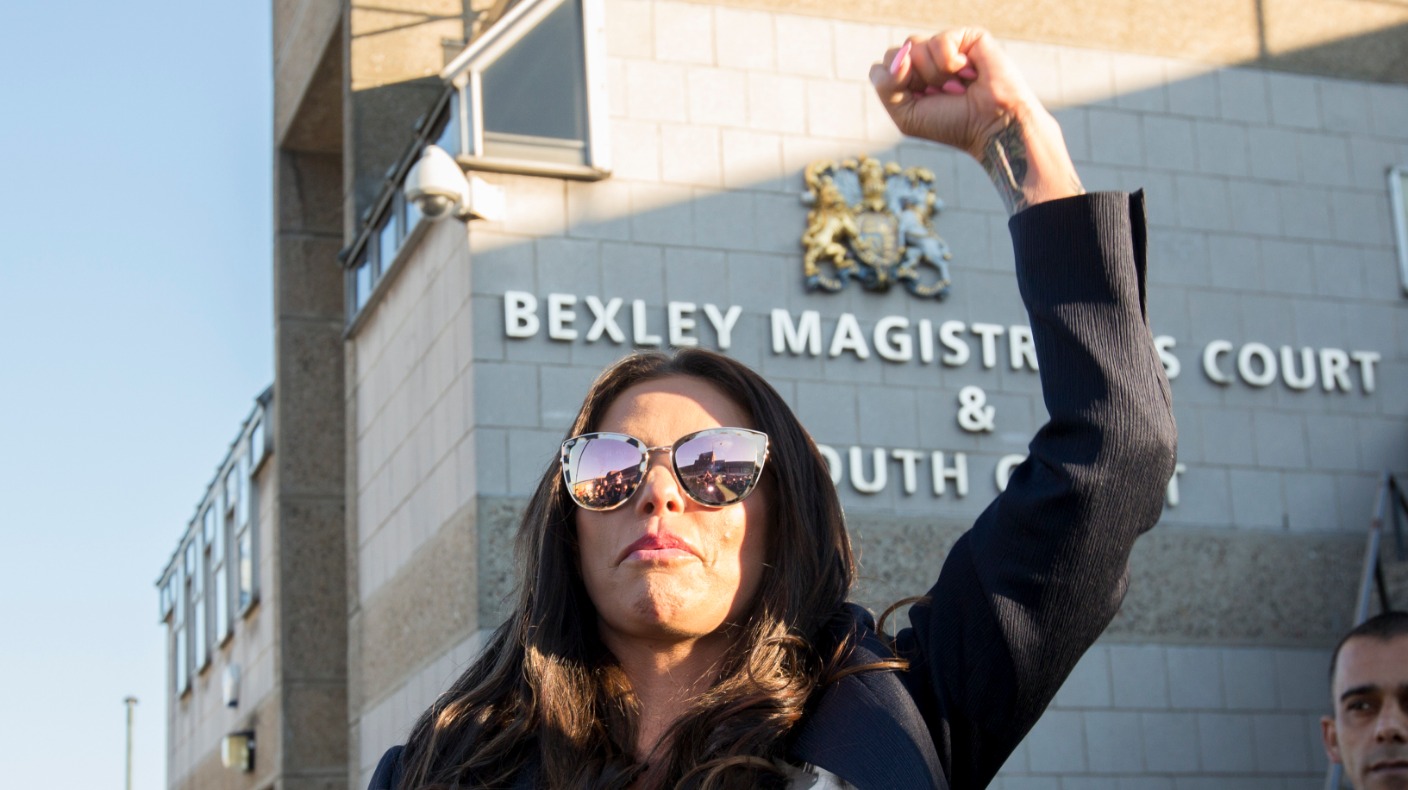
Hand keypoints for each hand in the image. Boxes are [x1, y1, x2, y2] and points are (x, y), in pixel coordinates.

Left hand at [870, 28, 1083, 213]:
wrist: (992, 125)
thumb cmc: (951, 124)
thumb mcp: (906, 116)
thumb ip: (885, 86)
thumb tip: (899, 56)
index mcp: (909, 78)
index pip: (882, 68)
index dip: (895, 86)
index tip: (921, 102)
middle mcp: (926, 59)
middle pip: (895, 53)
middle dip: (914, 80)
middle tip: (940, 94)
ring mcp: (946, 47)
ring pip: (914, 44)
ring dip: (934, 74)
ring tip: (956, 86)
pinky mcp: (967, 37)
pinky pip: (940, 40)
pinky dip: (951, 63)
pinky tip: (968, 73)